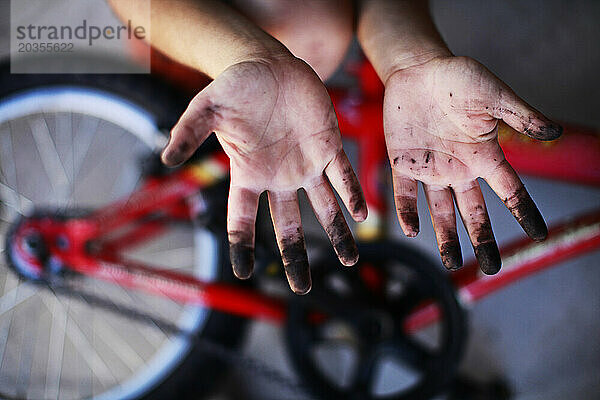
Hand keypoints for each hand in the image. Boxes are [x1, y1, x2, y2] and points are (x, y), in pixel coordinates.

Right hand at [162, 56, 366, 293]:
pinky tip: (361, 214)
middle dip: (296, 256)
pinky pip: (343, 175)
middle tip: (303, 288)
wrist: (268, 64)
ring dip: (338, 233)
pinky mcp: (328, 146)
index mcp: (249, 175)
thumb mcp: (206, 108)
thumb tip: (166, 158)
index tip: (244, 273)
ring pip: (324, 207)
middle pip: (288, 225)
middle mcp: (279, 177)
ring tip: (351, 260)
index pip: (243, 218)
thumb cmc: (236, 86)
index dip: (242, 245)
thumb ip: (190, 132)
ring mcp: (306, 164)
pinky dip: (352, 194)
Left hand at [384, 56, 561, 273]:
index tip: (539, 234)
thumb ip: (520, 115)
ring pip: (441, 211)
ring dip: (446, 236)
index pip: (509, 190)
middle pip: (474, 212)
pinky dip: (408, 211)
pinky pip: (406, 194)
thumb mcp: (493, 95)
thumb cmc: (458, 79)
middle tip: (491, 268)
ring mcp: (431, 169)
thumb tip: (554, 130)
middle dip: (482, 239)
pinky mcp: (403, 163)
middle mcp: (458, 168)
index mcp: (483, 155)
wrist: (418, 70)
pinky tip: (411, 230)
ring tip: (451, 263)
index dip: (524, 211)